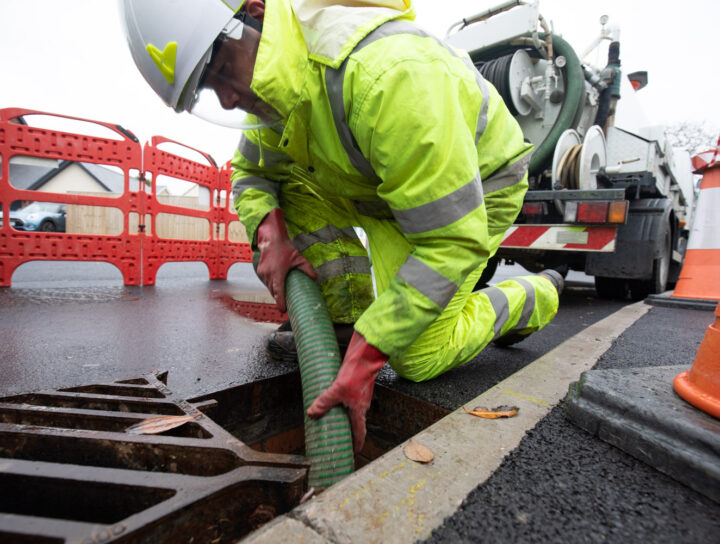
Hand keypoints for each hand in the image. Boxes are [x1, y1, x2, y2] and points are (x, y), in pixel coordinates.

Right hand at [256, 208, 316, 311]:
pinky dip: (270, 286)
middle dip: (278, 300)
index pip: (278, 293)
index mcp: (277, 274)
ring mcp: (262, 273)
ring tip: (281, 298)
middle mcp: (268, 274)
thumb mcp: (298, 258)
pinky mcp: (260, 270)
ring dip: (274, 293)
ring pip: (268, 287)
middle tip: (285, 307)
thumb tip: (315, 278)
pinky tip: (276, 288)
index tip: (283, 310)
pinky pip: (265, 282)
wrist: (271, 238)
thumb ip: (307, 268)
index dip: (280, 303)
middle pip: (273, 292)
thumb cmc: (285, 248)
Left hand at [307, 331, 387, 452]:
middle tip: (338, 439)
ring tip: (331, 420)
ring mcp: (359, 395)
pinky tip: (331, 400)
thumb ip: (324, 402)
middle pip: (355, 424)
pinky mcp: (355, 386)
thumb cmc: (356, 373)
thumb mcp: (337, 389)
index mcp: (359, 411)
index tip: (352, 453)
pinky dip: (340, 404)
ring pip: (351, 411)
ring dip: (343, 418)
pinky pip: (347, 400)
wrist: (366, 355)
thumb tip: (312, 414)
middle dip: (347, 433)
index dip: (356, 445)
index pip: (359, 433)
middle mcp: (361, 405)